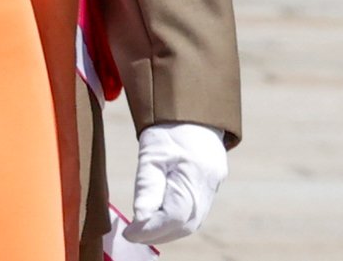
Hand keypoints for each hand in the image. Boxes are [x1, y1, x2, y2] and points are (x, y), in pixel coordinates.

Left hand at [123, 121, 227, 244]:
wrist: (191, 108)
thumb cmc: (167, 129)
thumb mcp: (151, 155)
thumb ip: (147, 189)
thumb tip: (140, 220)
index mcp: (195, 175)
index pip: (173, 217)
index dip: (150, 230)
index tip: (128, 232)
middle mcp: (209, 185)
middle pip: (184, 225)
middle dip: (157, 233)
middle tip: (133, 232)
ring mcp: (214, 186)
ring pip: (191, 222)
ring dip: (167, 230)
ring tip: (144, 226)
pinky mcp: (213, 184)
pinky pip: (196, 212)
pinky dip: (177, 220)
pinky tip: (160, 215)